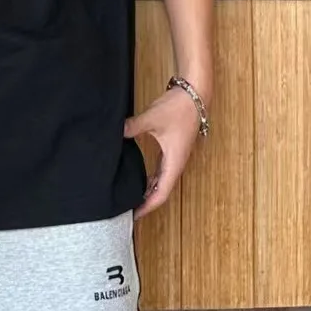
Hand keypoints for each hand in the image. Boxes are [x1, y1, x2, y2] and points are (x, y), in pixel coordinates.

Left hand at [124, 86, 205, 218]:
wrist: (195, 94)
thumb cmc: (179, 108)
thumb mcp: (152, 118)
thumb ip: (132, 127)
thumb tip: (115, 133)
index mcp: (174, 162)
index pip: (160, 194)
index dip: (147, 206)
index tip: (134, 216)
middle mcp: (176, 163)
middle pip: (161, 191)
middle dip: (146, 202)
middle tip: (128, 210)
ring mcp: (176, 156)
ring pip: (162, 181)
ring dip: (149, 191)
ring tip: (133, 198)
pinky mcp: (173, 148)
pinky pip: (162, 170)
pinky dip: (152, 178)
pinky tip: (140, 177)